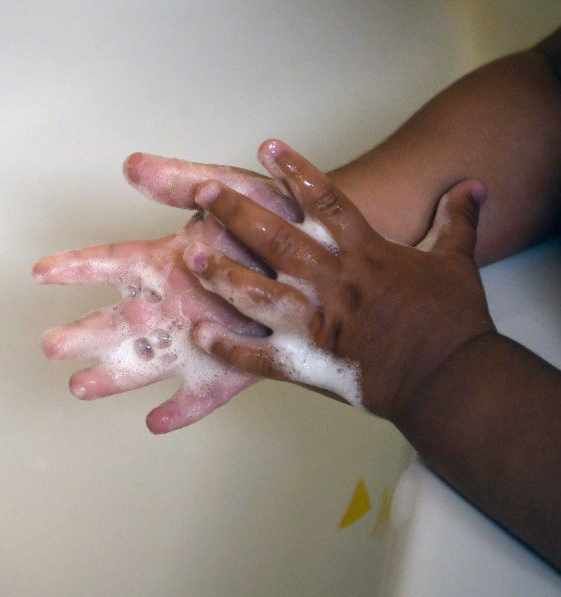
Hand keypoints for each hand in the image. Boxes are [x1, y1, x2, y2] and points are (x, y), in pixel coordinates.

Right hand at [33, 153, 298, 432]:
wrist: (326, 250)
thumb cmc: (273, 216)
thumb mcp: (227, 189)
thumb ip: (182, 183)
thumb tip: (132, 165)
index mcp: (168, 262)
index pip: (112, 262)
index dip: (75, 267)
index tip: (39, 271)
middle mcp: (176, 302)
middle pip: (119, 321)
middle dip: (84, 333)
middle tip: (50, 345)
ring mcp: (201, 335)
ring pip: (148, 360)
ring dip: (115, 375)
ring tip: (80, 386)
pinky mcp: (234, 365)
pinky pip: (204, 391)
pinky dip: (183, 409)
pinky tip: (156, 422)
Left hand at [184, 139, 495, 418]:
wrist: (452, 381)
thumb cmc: (454, 323)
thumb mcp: (458, 263)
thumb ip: (457, 221)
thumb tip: (472, 187)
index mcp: (366, 255)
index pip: (326, 201)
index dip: (294, 170)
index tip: (266, 146)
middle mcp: (335, 284)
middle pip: (278, 240)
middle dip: (238, 214)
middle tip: (205, 192)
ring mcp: (317, 325)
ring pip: (258, 294)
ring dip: (223, 274)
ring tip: (192, 255)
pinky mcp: (307, 363)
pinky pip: (257, 357)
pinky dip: (227, 346)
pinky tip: (199, 332)